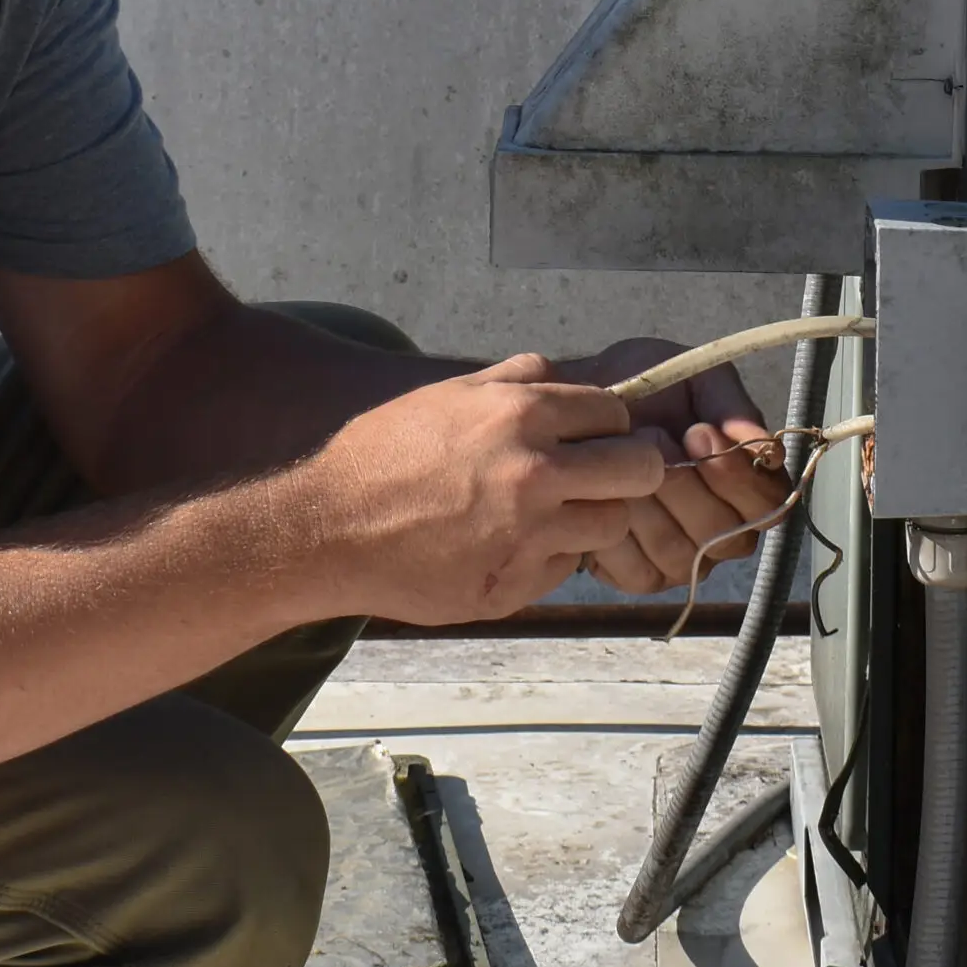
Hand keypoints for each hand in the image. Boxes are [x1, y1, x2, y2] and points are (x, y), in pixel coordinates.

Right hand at [297, 356, 671, 625]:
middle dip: (628, 468)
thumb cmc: (383, 452)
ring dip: (590, 515)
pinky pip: (566, 568)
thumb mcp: (448, 394)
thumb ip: (516, 380)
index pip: (617, 413)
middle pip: (639, 470)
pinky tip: (509, 543)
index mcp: (521, 415)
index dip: (608, 423)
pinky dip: (550, 555)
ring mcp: (529, 536)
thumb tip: (567, 380)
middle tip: (600, 475)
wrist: (328, 528)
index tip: (593, 435)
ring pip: (611, 524)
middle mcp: (535, 474)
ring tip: (548, 512)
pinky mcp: (514, 586)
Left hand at [548, 337, 790, 595]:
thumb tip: (767, 452)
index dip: (736, 476)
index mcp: (748, 489)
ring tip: (617, 460)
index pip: (768, 506)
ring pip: (681, 554)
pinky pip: (641, 572)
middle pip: (725, 535)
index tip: (698, 431)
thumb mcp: (697, 381)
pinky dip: (618, 532)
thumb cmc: (647, 391)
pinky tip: (601, 495)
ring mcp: (683, 559)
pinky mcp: (640, 575)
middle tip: (650, 437)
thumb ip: (733, 410)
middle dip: (684, 484)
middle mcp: (723, 532)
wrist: (581, 397)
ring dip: (647, 503)